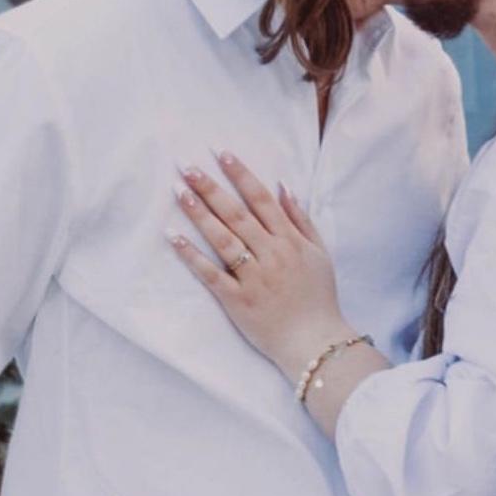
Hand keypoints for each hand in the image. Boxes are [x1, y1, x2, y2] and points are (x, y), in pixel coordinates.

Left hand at [167, 152, 355, 378]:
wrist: (315, 342)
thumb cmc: (318, 296)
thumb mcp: (319, 252)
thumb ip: (301, 218)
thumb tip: (283, 185)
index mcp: (289, 240)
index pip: (261, 199)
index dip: (240, 174)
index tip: (221, 153)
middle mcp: (270, 254)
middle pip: (236, 213)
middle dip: (211, 187)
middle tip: (187, 165)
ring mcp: (253, 277)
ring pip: (223, 238)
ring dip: (199, 213)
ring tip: (179, 191)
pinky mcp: (237, 301)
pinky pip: (212, 274)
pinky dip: (193, 256)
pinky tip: (175, 237)